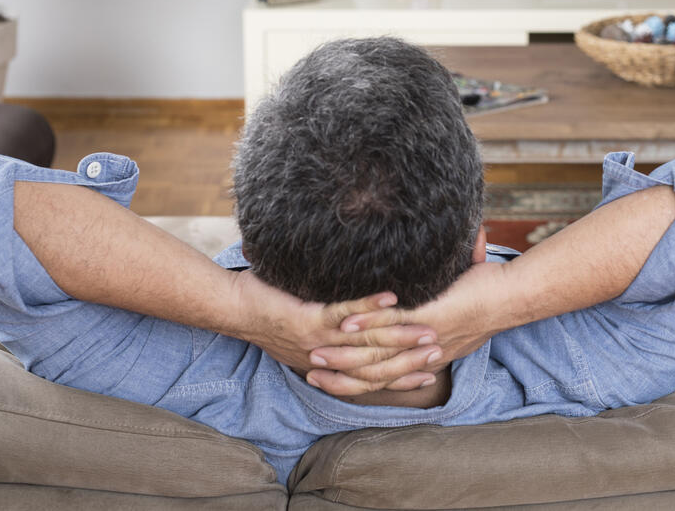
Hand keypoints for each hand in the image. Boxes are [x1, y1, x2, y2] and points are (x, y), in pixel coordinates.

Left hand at [229, 270, 440, 391]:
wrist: (234, 309)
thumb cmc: (270, 314)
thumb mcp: (304, 334)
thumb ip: (331, 335)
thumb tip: (356, 329)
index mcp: (327, 366)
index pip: (372, 378)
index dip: (402, 376)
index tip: (431, 370)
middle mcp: (326, 359)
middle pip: (377, 365)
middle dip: (411, 359)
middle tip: (440, 350)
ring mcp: (319, 340)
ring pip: (367, 343)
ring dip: (401, 335)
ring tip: (428, 328)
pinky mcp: (309, 319)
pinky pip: (344, 313)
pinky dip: (370, 306)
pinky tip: (392, 297)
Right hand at [309, 261, 510, 381]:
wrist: (512, 296)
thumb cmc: (487, 297)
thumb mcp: (454, 311)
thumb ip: (434, 310)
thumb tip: (421, 297)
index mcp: (428, 358)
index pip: (383, 378)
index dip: (354, 381)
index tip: (327, 378)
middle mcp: (423, 355)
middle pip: (373, 374)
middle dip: (339, 376)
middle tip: (310, 373)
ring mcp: (425, 338)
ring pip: (377, 355)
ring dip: (343, 355)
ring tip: (316, 353)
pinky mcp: (430, 318)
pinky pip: (391, 326)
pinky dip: (365, 323)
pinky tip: (343, 324)